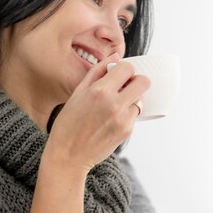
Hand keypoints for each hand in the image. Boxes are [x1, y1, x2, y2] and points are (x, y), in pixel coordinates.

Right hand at [48, 53, 149, 172]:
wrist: (68, 155)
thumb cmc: (68, 123)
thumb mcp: (77, 92)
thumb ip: (97, 71)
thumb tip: (115, 57)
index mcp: (100, 90)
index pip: (128, 68)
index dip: (124, 70)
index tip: (118, 75)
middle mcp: (114, 104)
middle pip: (144, 82)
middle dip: (135, 81)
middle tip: (124, 87)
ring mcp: (123, 119)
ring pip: (140, 100)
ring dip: (131, 100)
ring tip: (114, 107)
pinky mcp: (127, 131)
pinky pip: (134, 115)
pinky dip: (126, 114)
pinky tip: (111, 120)